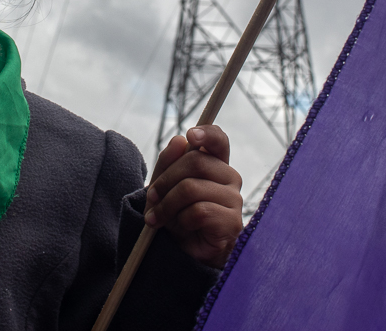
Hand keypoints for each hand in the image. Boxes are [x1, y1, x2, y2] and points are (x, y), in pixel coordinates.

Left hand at [144, 125, 242, 268]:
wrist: (185, 254)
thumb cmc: (177, 216)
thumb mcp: (164, 187)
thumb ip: (169, 162)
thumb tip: (180, 140)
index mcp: (215, 164)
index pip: (219, 140)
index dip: (207, 133)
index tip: (190, 135)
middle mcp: (229, 178)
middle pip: (196, 162)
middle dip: (165, 180)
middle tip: (151, 198)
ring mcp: (234, 200)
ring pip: (192, 188)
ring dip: (167, 205)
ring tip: (157, 218)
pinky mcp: (232, 222)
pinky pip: (199, 211)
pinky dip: (180, 220)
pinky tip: (178, 228)